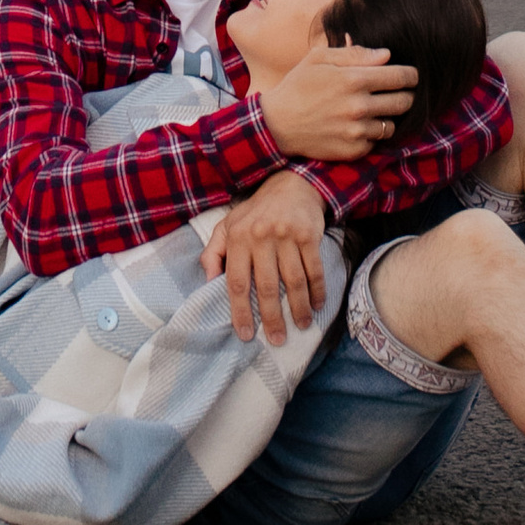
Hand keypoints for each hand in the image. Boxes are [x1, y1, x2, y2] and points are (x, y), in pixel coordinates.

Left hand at [201, 171, 328, 346]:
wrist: (291, 185)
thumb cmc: (256, 212)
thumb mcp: (227, 226)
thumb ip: (213, 253)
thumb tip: (207, 283)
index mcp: (237, 238)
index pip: (237, 282)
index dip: (240, 312)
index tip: (245, 334)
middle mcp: (261, 237)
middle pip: (267, 287)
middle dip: (272, 318)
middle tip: (276, 339)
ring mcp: (287, 236)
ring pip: (293, 281)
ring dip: (298, 308)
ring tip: (300, 326)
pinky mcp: (309, 235)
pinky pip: (314, 270)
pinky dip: (317, 290)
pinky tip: (317, 305)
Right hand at [256, 34, 415, 168]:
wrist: (277, 124)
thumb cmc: (298, 85)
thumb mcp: (319, 58)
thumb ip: (355, 54)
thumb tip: (386, 55)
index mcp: (353, 80)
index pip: (400, 77)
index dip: (411, 75)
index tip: (412, 75)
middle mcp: (359, 107)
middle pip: (404, 102)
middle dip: (405, 95)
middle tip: (398, 92)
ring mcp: (357, 132)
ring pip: (392, 124)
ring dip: (388, 116)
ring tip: (375, 110)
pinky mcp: (353, 151)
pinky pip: (376, 141)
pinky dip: (372, 134)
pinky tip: (358, 126)